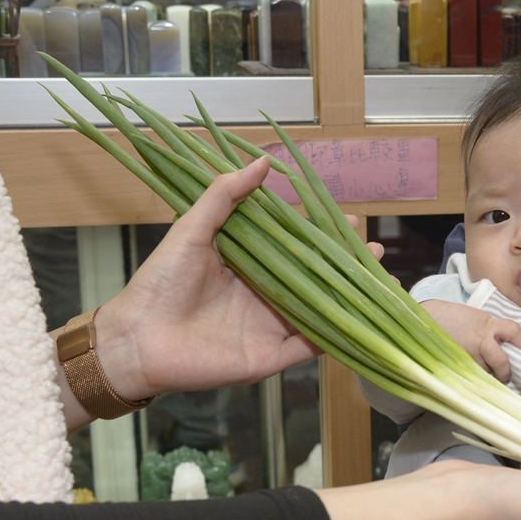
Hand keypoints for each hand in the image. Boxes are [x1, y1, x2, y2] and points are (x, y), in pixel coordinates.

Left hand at [88, 159, 370, 404]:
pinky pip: (312, 346)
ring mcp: (271, 327)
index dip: (324, 234)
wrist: (138, 338)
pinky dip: (338, 335)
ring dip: (351, 298)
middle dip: (347, 265)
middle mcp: (265, 296)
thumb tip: (262, 162)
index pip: (296, 246)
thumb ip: (226, 196)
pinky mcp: (272, 357)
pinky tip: (363, 319)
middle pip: (316, 279)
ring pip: (322, 311)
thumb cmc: (159, 282)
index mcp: (249, 266)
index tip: (351, 218)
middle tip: (374, 249)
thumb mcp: (192, 230)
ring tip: (382, 280)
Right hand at [421, 300, 520, 381]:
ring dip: (490, 375)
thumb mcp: (480, 318)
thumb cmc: (455, 318)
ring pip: (487, 374)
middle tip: (506, 372)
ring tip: (485, 370)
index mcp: (487, 325)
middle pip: (502, 362)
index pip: (513, 331)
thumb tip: (514, 346)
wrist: (428, 320)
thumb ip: (495, 330)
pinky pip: (474, 377)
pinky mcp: (457, 366)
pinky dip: (477, 377)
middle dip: (506, 371)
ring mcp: (468, 356)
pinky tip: (474, 373)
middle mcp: (480, 342)